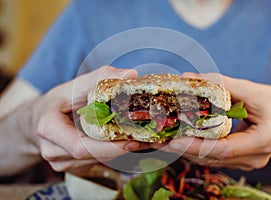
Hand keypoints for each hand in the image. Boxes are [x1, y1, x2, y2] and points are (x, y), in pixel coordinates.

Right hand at [33, 66, 148, 171]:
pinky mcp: (71, 167)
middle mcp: (52, 150)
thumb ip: (102, 78)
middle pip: (93, 155)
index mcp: (49, 128)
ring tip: (142, 140)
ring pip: (97, 161)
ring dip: (120, 152)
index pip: (80, 147)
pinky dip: (113, 153)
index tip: (131, 140)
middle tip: (146, 139)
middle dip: (120, 148)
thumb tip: (131, 74)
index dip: (108, 146)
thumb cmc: (59, 100)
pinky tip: (127, 142)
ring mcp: (60, 163)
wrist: (42, 117)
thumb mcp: (75, 85)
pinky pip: (96, 163)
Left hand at [151, 73, 270, 170]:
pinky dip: (194, 149)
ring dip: (184, 151)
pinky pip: (211, 158)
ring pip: (209, 160)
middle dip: (182, 149)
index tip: (173, 140)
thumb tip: (187, 77)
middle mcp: (253, 158)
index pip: (223, 148)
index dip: (196, 145)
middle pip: (211, 157)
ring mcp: (245, 162)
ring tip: (160, 141)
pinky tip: (177, 141)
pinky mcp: (237, 161)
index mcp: (261, 140)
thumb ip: (220, 83)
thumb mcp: (250, 89)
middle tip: (156, 140)